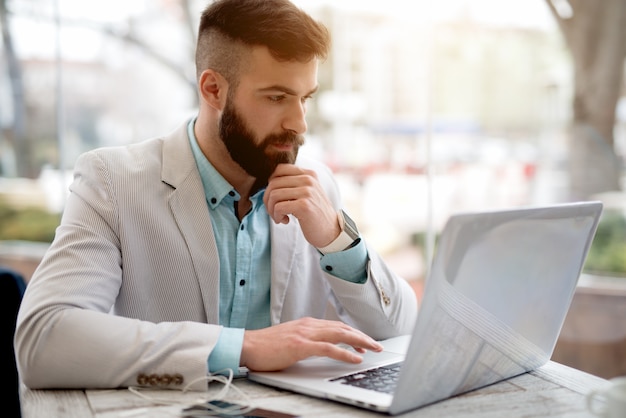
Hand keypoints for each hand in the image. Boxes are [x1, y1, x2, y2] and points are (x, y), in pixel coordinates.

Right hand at [240, 317, 382, 371]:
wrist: (246, 346)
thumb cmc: (265, 346)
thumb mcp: (290, 340)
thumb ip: (306, 341)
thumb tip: (321, 349)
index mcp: (307, 324)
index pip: (336, 326)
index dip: (353, 334)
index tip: (364, 342)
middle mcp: (309, 325)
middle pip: (343, 328)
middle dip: (362, 337)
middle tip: (377, 345)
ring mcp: (305, 334)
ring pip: (340, 334)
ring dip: (360, 342)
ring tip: (373, 349)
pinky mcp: (301, 346)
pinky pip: (329, 348)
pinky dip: (345, 353)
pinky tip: (356, 358)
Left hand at [263, 164, 340, 247]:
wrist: (331, 231)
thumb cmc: (314, 213)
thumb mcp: (307, 192)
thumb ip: (293, 183)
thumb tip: (268, 182)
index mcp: (308, 174)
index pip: (279, 169)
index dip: (271, 184)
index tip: (275, 197)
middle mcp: (308, 179)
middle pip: (273, 183)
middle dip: (268, 199)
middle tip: (274, 211)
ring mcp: (307, 192)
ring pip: (273, 195)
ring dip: (271, 209)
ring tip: (279, 217)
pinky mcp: (304, 205)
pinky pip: (278, 207)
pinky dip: (277, 216)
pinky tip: (284, 221)